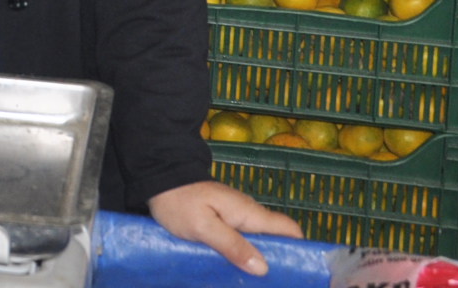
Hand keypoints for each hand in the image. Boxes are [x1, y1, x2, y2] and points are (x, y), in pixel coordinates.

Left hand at [148, 180, 301, 275]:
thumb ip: (232, 245)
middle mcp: (248, 214)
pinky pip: (241, 241)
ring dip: (259, 262)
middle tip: (273, 285)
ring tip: (254, 284)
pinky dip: (243, 256)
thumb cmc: (179, 202)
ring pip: (258, 242)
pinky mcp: (223, 221)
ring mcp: (235, 217)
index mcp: (249, 213)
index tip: (298, 273)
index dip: (299, 249)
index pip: (288, 228)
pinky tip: (235, 272)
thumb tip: (263, 268)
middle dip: (279, 262)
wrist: (158, 179)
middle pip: (275, 239)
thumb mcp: (203, 227)